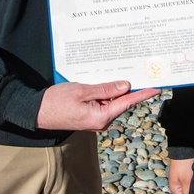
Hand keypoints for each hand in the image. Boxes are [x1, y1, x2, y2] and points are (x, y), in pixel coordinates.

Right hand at [36, 81, 159, 130]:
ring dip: (116, 89)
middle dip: (129, 88)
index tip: (156, 88)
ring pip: (112, 101)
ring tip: (122, 72)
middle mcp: (101, 121)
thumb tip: (125, 86)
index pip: (127, 102)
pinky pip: (103, 103)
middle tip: (140, 71)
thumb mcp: (81, 90)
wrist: (38, 112)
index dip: (142, 94)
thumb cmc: (56, 102)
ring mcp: (96, 120)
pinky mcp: (90, 116)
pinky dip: (106, 93)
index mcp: (101, 116)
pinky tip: (106, 82)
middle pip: (121, 102)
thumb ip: (104, 89)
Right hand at [168, 158, 193, 193]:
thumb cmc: (184, 165)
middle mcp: (176, 183)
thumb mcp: (186, 182)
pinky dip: (193, 181)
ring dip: (192, 187)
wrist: (184, 149)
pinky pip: (188, 181)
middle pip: (184, 193)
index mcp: (174, 187)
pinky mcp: (184, 173)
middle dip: (191, 193)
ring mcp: (180, 178)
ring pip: (187, 187)